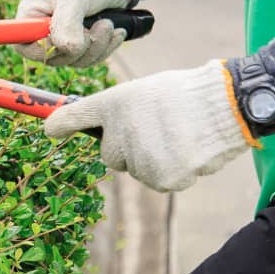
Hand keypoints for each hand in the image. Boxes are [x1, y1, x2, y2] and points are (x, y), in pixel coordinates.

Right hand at [15, 0, 132, 66]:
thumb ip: (66, 24)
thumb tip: (67, 49)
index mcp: (31, 16)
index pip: (23, 46)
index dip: (43, 50)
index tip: (63, 42)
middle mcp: (41, 31)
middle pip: (53, 58)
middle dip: (82, 47)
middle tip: (102, 25)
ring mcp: (61, 40)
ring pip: (74, 61)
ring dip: (98, 46)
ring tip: (109, 24)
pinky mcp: (79, 45)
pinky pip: (88, 59)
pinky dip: (105, 48)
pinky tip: (116, 32)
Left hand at [43, 60, 259, 191]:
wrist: (226, 105)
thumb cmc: (184, 95)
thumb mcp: (142, 93)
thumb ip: (115, 112)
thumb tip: (93, 131)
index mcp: (114, 105)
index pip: (77, 116)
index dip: (60, 124)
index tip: (48, 130)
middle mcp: (120, 132)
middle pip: (109, 155)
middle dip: (128, 147)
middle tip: (155, 127)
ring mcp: (140, 158)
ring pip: (136, 169)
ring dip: (152, 159)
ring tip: (177, 135)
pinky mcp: (161, 178)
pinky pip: (158, 180)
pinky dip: (172, 170)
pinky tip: (187, 149)